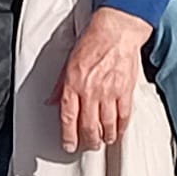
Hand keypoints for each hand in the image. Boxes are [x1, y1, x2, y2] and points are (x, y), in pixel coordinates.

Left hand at [50, 6, 152, 152]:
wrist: (116, 30)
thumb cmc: (92, 40)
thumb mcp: (68, 60)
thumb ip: (59, 84)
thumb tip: (50, 100)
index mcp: (73, 82)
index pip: (68, 117)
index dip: (68, 136)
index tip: (69, 145)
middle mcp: (91, 90)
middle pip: (89, 127)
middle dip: (88, 141)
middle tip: (88, 145)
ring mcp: (110, 92)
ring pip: (107, 126)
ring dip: (105, 137)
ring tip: (103, 140)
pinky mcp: (126, 91)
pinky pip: (124, 117)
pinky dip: (121, 128)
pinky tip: (118, 131)